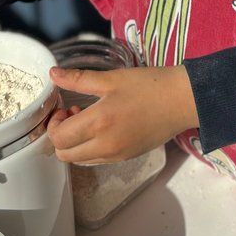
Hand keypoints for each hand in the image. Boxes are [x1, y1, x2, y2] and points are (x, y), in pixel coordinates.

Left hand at [46, 65, 198, 163]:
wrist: (182, 101)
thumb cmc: (148, 86)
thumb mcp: (111, 78)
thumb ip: (78, 79)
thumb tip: (53, 75)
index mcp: (99, 123)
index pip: (59, 138)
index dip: (54, 123)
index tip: (64, 106)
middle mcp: (105, 146)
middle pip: (64, 154)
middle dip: (61, 135)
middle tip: (73, 113)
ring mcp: (116, 156)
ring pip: (79, 160)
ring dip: (75, 143)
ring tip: (89, 119)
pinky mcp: (126, 159)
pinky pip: (96, 160)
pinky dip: (90, 148)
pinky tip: (103, 127)